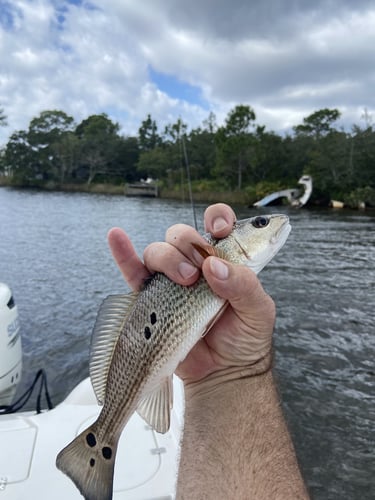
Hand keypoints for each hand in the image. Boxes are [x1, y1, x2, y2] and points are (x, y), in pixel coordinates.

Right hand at [108, 203, 274, 384]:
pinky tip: (116, 236)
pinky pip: (133, 273)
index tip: (218, 229)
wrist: (225, 372)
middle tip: (199, 274)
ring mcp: (171, 281)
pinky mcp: (151, 300)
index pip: (217, 224)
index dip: (216, 217)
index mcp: (223, 259)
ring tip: (184, 282)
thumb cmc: (246, 337)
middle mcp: (195, 264)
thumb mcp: (258, 310)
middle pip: (181, 235)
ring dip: (167, 259)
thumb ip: (244, 284)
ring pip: (158, 251)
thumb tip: (212, 266)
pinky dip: (123, 254)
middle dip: (188, 246)